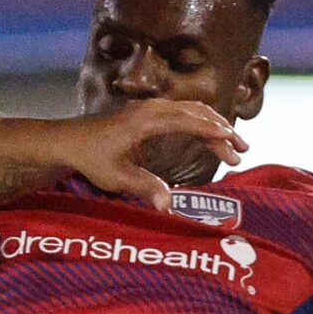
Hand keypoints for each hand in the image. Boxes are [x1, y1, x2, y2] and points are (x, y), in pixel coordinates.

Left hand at [57, 100, 246, 207]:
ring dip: (215, 125)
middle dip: (222, 130)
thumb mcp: (117, 177)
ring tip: (235, 147)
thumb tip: (168, 206)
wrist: (70, 140)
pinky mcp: (151, 112)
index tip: (232, 140)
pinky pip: (185, 112)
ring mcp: (152, 107)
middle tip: (242, 151)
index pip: (187, 121)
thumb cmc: (92, 157)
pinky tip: (214, 138)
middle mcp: (152, 108)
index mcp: (145, 120)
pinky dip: (203, 123)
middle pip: (197, 113)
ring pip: (193, 110)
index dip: (212, 131)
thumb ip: (145, 188)